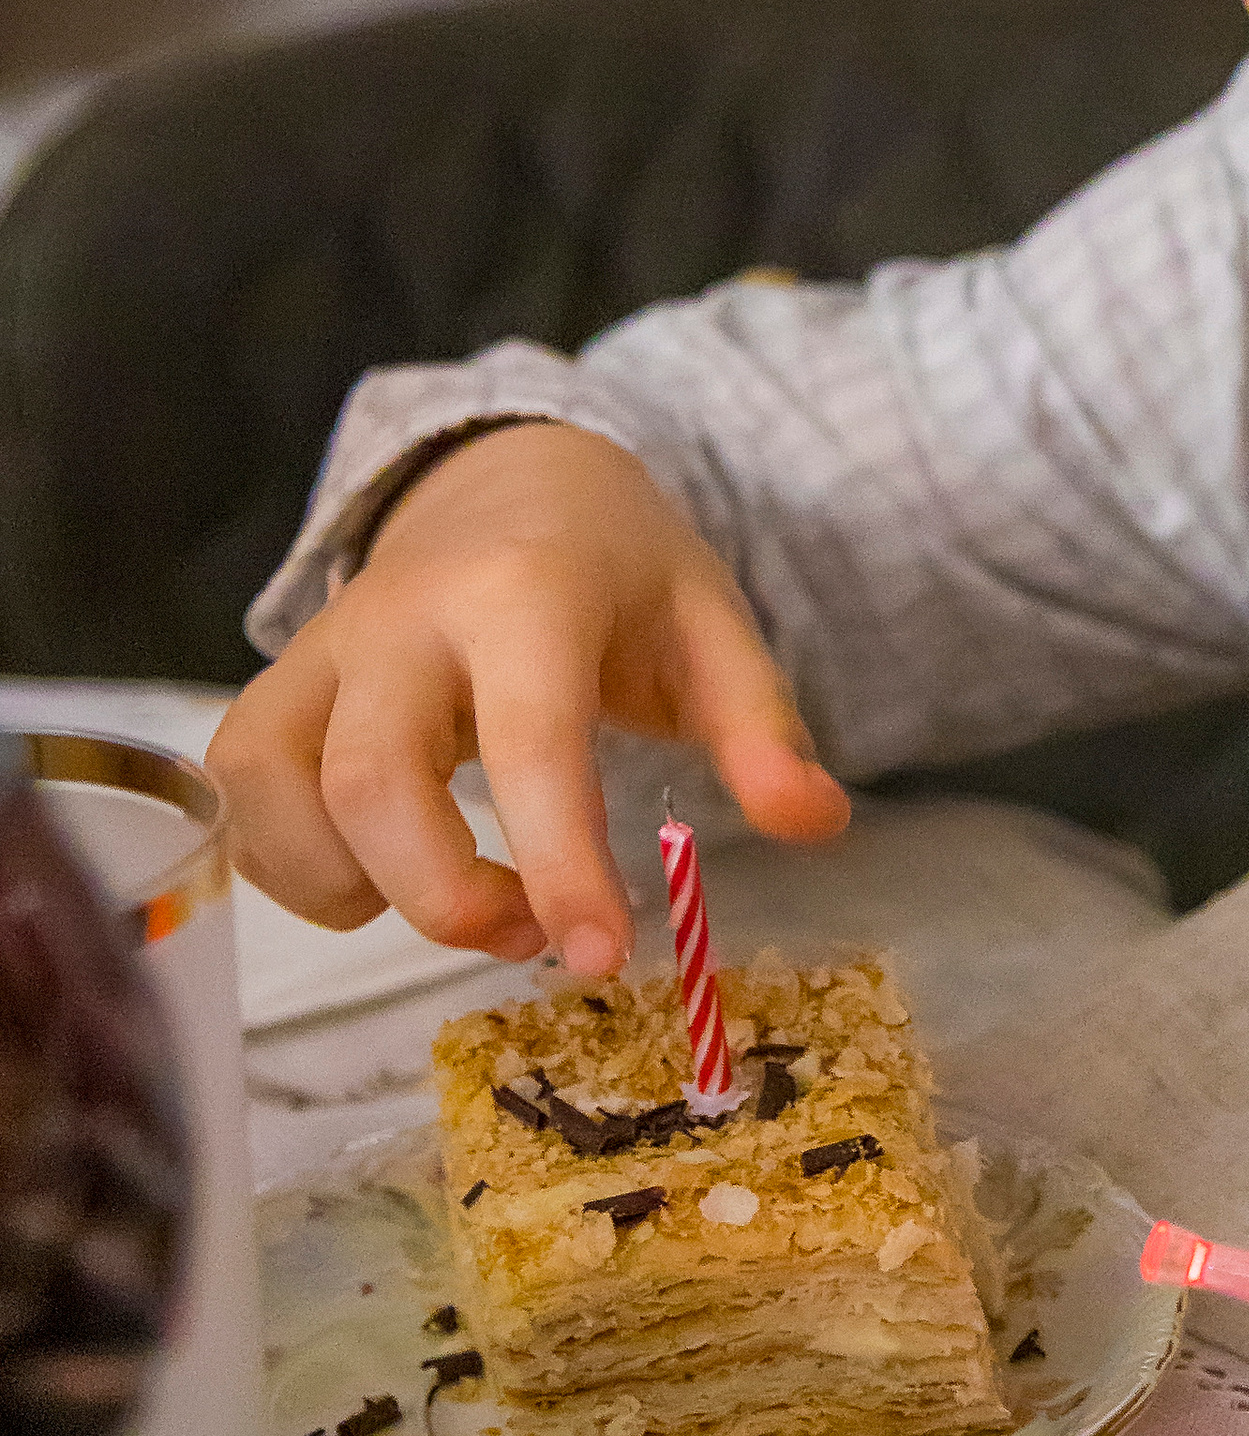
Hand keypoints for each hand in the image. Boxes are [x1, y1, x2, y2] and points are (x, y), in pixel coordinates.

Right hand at [208, 422, 846, 977]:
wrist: (508, 480)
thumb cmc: (619, 570)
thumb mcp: (711, 624)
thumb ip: (761, 726)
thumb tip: (819, 825)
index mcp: (525, 591)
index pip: (528, 738)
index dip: (558, 858)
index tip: (599, 955)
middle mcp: (402, 617)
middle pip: (371, 782)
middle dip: (445, 896)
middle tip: (537, 937)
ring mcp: (323, 650)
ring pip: (282, 796)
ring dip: (361, 892)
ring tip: (467, 903)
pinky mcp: (275, 687)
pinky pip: (242, 798)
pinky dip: (297, 869)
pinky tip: (382, 874)